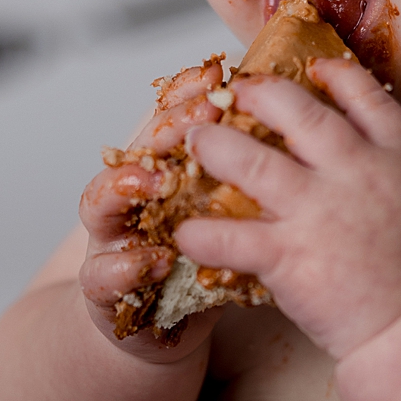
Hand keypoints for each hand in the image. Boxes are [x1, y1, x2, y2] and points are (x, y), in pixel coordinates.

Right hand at [78, 56, 226, 361]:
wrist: (158, 327)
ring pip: (99, 201)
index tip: (216, 73)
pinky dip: (127, 266)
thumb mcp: (231, 211)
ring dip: (126, 186)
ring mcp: (111, 239)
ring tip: (156, 180)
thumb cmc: (203, 260)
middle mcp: (131, 195)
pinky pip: (104, 274)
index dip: (186, 92)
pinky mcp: (105, 288)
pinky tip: (157, 259)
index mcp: (164, 167)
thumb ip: (252, 172)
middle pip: (137, 147)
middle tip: (202, 116)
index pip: (168, 117)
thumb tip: (301, 122)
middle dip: (165, 128)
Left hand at [175, 58, 400, 360]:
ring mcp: (317, 212)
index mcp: (394, 160)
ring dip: (215, 147)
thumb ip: (396, 173)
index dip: (338, 75)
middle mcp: (353, 174)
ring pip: (251, 161)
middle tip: (237, 92)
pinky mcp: (289, 255)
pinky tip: (184, 233)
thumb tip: (375, 159)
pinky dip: (201, 233)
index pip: (367, 98)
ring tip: (196, 141)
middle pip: (298, 112)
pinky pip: (230, 237)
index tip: (317, 65)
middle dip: (260, 94)